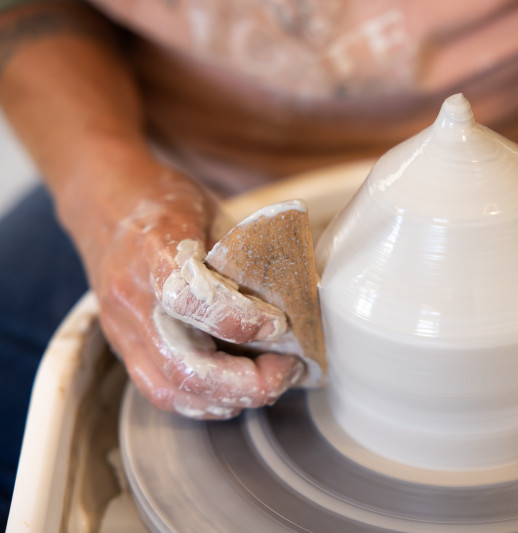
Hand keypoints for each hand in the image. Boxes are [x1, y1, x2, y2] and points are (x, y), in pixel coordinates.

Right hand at [91, 169, 304, 419]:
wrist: (104, 203)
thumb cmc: (166, 203)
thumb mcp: (211, 210)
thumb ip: (242, 254)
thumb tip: (295, 295)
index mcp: (154, 250)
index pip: (190, 297)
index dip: (238, 319)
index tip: (277, 323)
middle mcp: (132, 297)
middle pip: (183, 364)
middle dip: (245, 381)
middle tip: (287, 369)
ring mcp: (122, 327)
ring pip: (170, 388)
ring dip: (229, 398)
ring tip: (271, 383)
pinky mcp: (123, 346)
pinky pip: (159, 390)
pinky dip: (203, 402)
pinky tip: (236, 396)